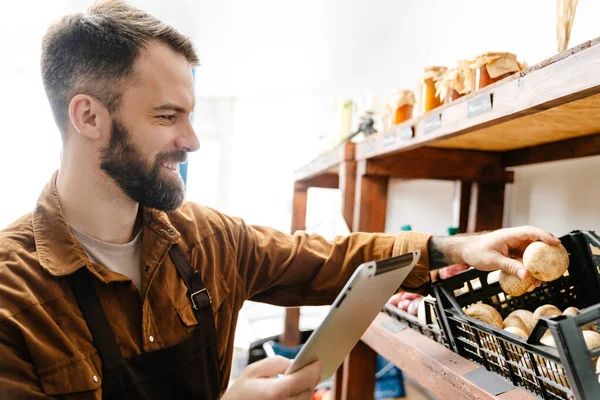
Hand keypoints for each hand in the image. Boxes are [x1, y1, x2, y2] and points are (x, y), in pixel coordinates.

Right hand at [222, 356, 322, 399]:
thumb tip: (295, 363)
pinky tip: (295, 390)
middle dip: (310, 377)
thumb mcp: (253, 370)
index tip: (317, 361)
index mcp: (274, 393)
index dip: (313, 368)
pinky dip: (300, 397)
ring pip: (306, 399)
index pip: (304, 379)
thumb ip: (277, 363)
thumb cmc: (240, 393)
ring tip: (301, 378)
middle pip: (308, 390)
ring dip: (306, 388)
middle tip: (310, 366)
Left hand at [429, 226, 560, 284]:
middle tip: (555, 265)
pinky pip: (523, 261)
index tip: (556, 243)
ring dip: (537, 265)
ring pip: (530, 254)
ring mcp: (513, 247)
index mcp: (509, 235)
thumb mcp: (492, 260)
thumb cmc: (475, 251)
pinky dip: (528, 269)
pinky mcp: (511, 254)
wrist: (465, 252)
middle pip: (535, 243)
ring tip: (541, 280)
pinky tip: (530, 280)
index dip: (545, 236)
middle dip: (546, 254)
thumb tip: (526, 275)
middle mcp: (513, 239)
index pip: (531, 232)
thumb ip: (509, 267)